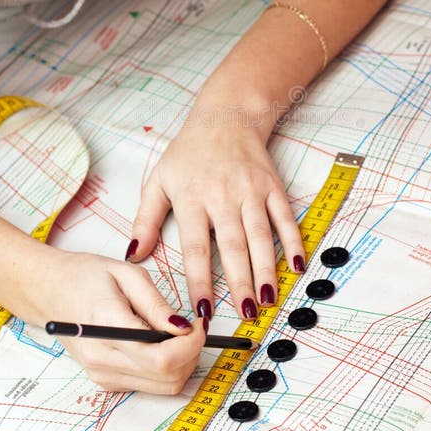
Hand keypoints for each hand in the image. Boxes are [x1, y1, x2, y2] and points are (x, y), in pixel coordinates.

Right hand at [36, 249, 205, 393]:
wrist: (48, 291)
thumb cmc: (84, 277)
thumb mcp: (126, 274)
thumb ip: (156, 304)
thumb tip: (183, 328)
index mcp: (107, 328)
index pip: (161, 358)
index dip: (191, 345)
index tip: (199, 324)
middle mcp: (103, 360)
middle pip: (167, 378)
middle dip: (191, 354)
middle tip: (193, 327)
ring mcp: (103, 375)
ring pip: (163, 387)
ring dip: (182, 363)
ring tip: (177, 333)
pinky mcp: (105, 380)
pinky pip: (149, 384)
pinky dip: (165, 368)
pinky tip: (160, 342)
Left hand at [128, 113, 305, 320]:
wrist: (226, 116)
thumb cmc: (189, 152)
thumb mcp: (158, 180)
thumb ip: (145, 220)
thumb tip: (134, 255)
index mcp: (192, 199)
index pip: (195, 248)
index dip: (200, 280)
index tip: (202, 310)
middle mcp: (223, 196)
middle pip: (233, 247)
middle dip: (240, 283)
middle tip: (245, 314)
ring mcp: (251, 191)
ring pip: (260, 236)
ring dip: (266, 270)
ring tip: (268, 300)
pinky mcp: (272, 186)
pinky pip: (284, 218)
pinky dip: (293, 241)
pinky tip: (296, 265)